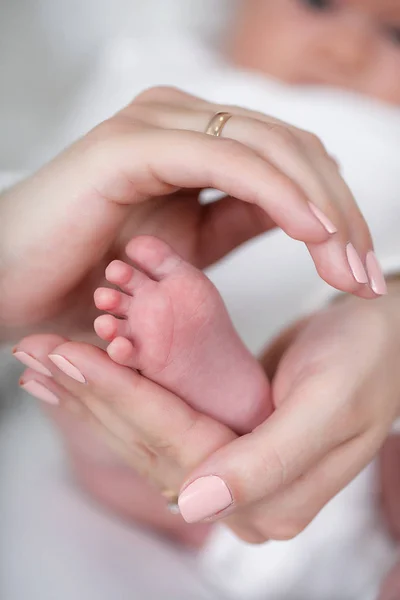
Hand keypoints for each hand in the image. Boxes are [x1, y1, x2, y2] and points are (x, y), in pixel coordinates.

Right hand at [0, 87, 378, 341]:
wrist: (5, 290)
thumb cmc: (84, 281)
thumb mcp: (180, 257)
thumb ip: (230, 224)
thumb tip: (290, 215)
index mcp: (192, 149)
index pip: (290, 165)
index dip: (334, 214)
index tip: (357, 275)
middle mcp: (179, 125)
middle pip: (294, 152)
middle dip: (340, 215)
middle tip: (362, 278)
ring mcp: (156, 126)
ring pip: (272, 149)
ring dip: (321, 209)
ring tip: (346, 267)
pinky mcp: (133, 144)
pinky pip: (228, 161)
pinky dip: (278, 194)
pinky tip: (312, 235)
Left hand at [13, 278, 399, 541]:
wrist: (384, 336)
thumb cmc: (367, 358)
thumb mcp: (331, 404)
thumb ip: (268, 463)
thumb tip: (194, 507)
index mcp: (273, 496)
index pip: (178, 447)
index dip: (121, 400)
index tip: (68, 357)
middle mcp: (244, 494)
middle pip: (149, 445)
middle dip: (91, 397)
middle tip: (37, 353)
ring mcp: (230, 468)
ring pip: (145, 433)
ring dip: (93, 394)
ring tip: (43, 361)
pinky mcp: (222, 438)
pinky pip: (159, 415)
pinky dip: (120, 388)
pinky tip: (86, 368)